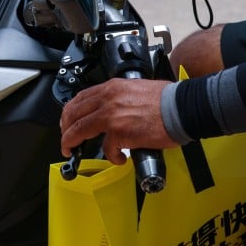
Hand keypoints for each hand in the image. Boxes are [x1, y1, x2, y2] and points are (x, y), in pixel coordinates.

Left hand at [59, 78, 176, 164]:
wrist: (181, 108)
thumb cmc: (166, 100)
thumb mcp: (135, 89)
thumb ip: (118, 98)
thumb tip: (110, 110)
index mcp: (111, 88)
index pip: (80, 99)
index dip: (69, 113)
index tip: (68, 122)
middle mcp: (107, 100)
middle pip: (72, 115)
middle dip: (65, 130)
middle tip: (66, 140)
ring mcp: (111, 116)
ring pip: (78, 131)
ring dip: (72, 143)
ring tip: (74, 151)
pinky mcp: (119, 133)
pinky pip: (106, 149)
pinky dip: (112, 157)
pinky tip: (120, 158)